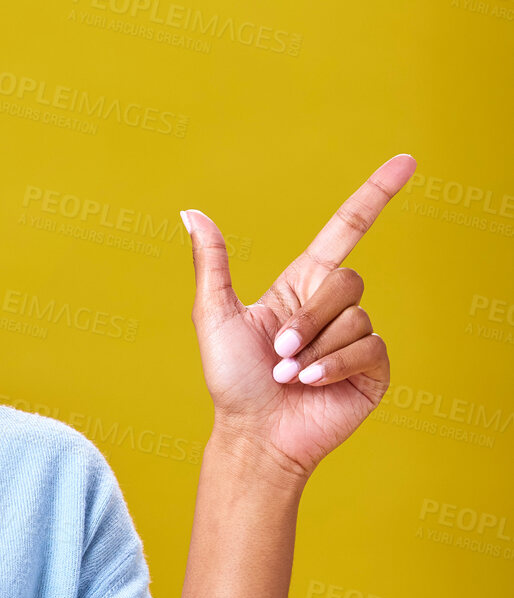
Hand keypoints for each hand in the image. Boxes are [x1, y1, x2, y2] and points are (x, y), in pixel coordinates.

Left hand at [181, 153, 414, 481]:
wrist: (254, 435)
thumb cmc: (232, 381)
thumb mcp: (214, 317)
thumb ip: (211, 264)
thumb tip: (191, 212)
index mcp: (300, 287)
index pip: (346, 231)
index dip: (375, 196)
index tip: (406, 162)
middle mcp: (332, 309)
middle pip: (347, 281)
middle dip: (308, 319)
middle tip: (278, 352)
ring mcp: (355, 339)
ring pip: (355, 318)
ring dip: (314, 348)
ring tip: (289, 375)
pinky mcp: (372, 370)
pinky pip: (368, 348)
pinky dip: (333, 366)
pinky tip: (311, 384)